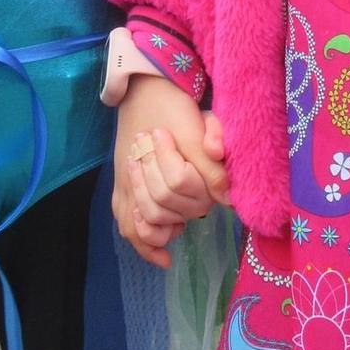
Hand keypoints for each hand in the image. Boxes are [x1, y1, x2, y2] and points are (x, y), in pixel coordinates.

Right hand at [113, 74, 227, 268]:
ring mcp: (124, 182)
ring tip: (181, 225)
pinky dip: (145, 244)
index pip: (181, 181)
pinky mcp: (121, 189)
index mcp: (155, 149)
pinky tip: (165, 258)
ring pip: (143, 220)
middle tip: (196, 192)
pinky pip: (126, 225)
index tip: (208, 170)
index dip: (200, 181)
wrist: (144, 91)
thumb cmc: (173, 105)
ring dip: (166, 225)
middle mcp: (135, 170)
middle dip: (186, 203)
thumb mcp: (200, 123)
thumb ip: (213, 158)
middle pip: (164, 203)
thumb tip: (228, 198)